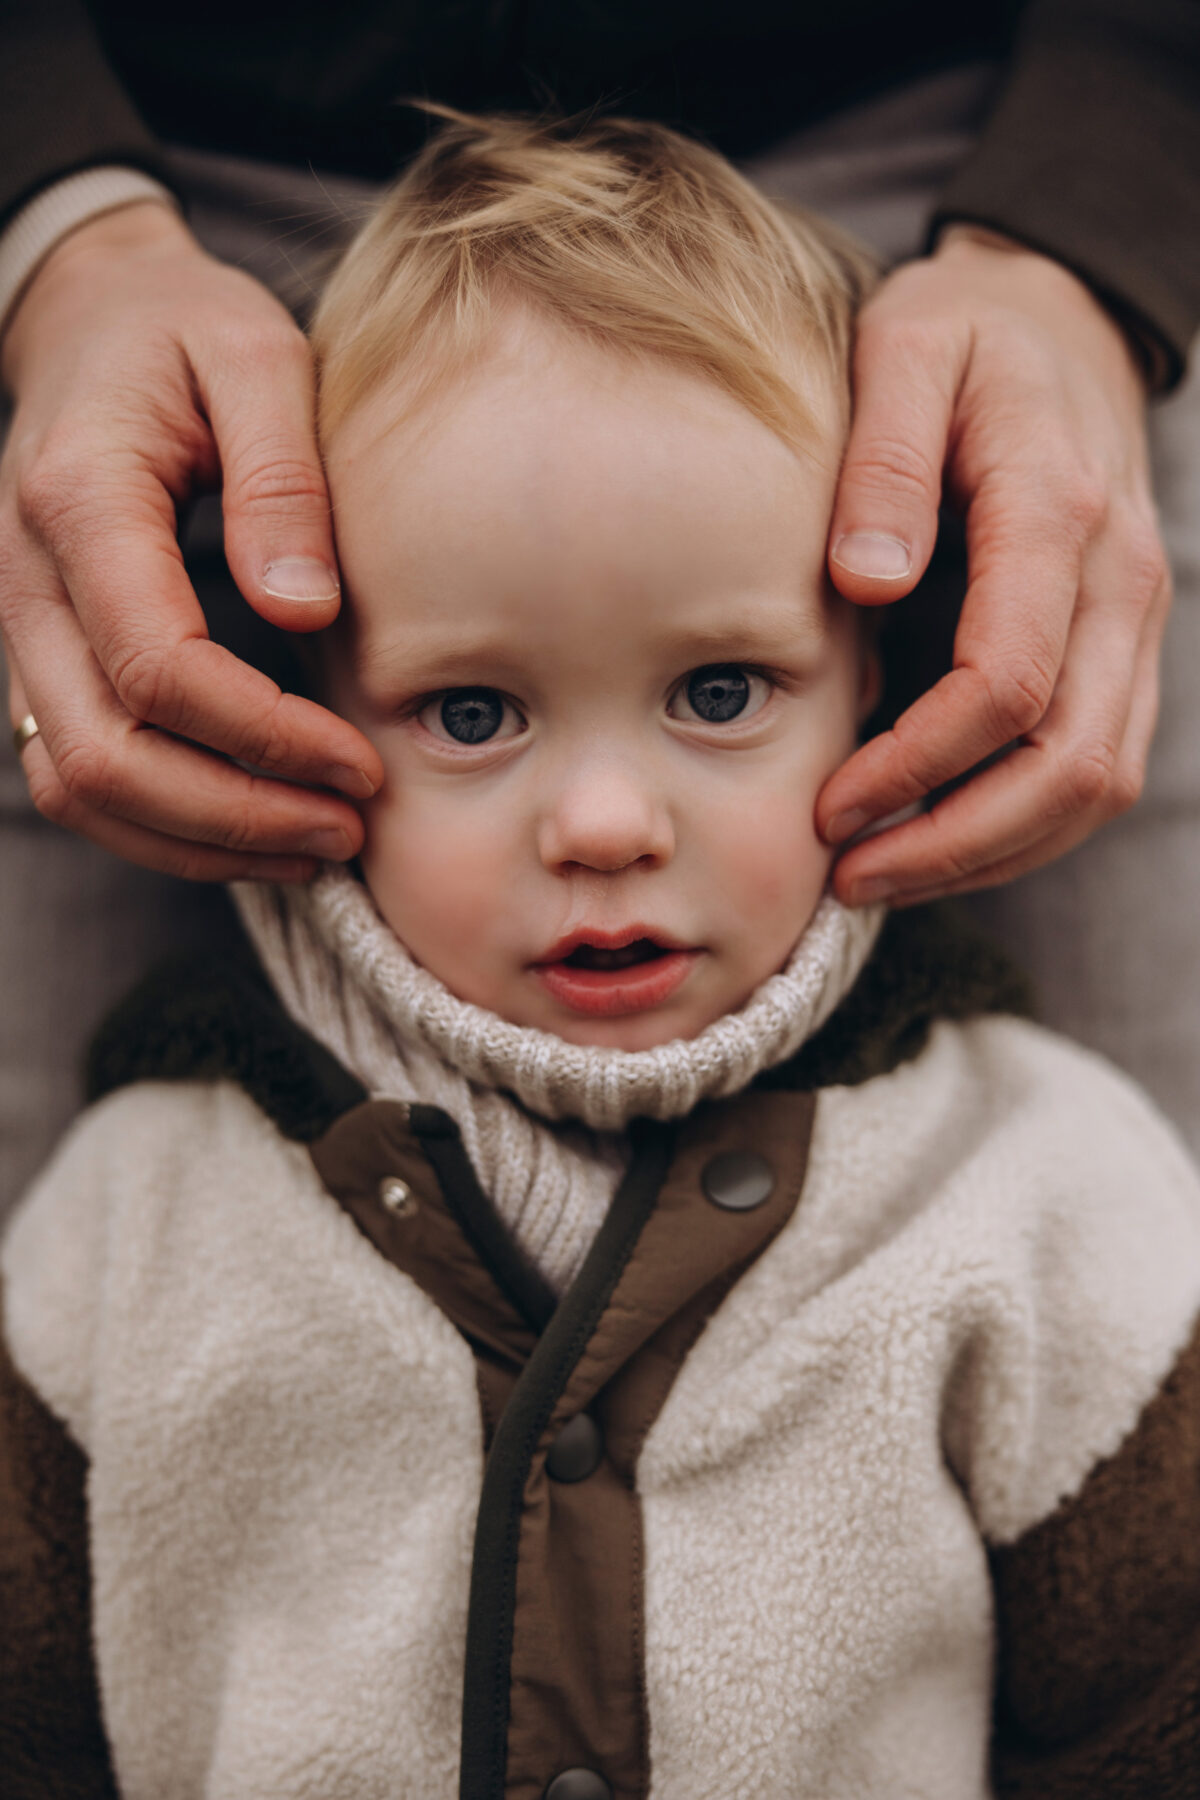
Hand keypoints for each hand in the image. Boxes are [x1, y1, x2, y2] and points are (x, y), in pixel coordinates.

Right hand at [0, 201, 382, 880]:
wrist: (93, 321)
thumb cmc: (186, 330)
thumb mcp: (256, 355)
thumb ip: (282, 478)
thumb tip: (304, 611)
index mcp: (80, 501)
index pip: (156, 667)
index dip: (262, 738)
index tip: (359, 763)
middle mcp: (27, 580)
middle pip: (104, 756)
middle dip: (234, 815)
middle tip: (348, 832)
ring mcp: (24, 629)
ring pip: (78, 786)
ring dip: (199, 839)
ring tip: (315, 848)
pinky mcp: (45, 657)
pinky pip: (78, 775)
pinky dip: (164, 825)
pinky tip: (258, 829)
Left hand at [819, 225, 1168, 906]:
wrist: (1062, 320)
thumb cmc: (965, 335)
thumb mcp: (904, 348)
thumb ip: (882, 457)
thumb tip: (866, 579)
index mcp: (1057, 511)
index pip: (1008, 681)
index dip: (918, 764)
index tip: (831, 805)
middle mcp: (1120, 580)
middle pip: (1070, 762)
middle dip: (957, 841)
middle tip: (850, 877)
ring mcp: (1135, 621)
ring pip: (1097, 782)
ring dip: (992, 850)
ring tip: (881, 876)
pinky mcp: (1124, 649)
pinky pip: (1097, 764)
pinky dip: (1022, 823)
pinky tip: (936, 837)